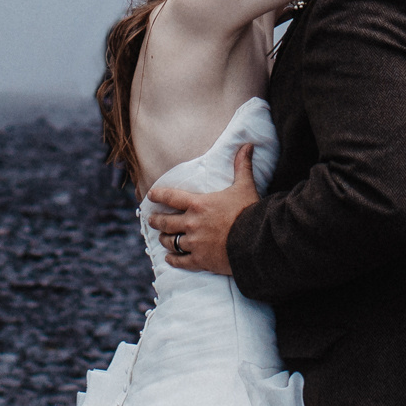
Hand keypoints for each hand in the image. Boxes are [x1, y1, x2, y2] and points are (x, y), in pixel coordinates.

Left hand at [146, 143, 256, 276]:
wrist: (255, 241)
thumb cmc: (249, 212)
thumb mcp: (245, 186)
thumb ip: (242, 166)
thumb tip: (247, 145)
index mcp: (198, 204)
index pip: (172, 197)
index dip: (159, 195)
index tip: (150, 195)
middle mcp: (191, 223)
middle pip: (166, 222)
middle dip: (156, 220)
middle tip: (150, 220)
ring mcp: (194, 243)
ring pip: (171, 242)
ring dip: (164, 240)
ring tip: (161, 238)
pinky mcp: (200, 260)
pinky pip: (181, 261)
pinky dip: (173, 260)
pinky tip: (169, 259)